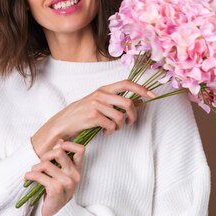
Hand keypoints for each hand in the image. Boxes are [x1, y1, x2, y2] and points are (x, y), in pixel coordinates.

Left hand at [24, 140, 84, 215]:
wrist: (56, 214)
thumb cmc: (57, 192)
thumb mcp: (62, 175)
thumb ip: (62, 160)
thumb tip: (59, 142)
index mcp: (78, 170)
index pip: (80, 150)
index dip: (68, 144)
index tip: (57, 147)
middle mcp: (75, 175)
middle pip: (59, 153)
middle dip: (45, 155)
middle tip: (40, 162)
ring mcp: (66, 183)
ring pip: (46, 164)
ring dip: (35, 168)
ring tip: (33, 173)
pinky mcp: (56, 189)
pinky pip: (39, 176)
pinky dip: (30, 176)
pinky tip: (28, 178)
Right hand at [31, 80, 154, 156]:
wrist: (64, 122)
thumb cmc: (82, 113)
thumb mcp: (97, 101)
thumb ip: (112, 100)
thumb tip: (132, 104)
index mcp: (103, 89)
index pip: (126, 84)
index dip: (141, 89)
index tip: (152, 95)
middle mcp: (100, 94)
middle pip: (127, 103)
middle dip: (133, 116)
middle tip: (130, 122)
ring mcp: (96, 105)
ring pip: (120, 117)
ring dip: (120, 126)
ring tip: (114, 128)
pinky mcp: (93, 116)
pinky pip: (111, 126)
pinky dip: (111, 131)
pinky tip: (105, 131)